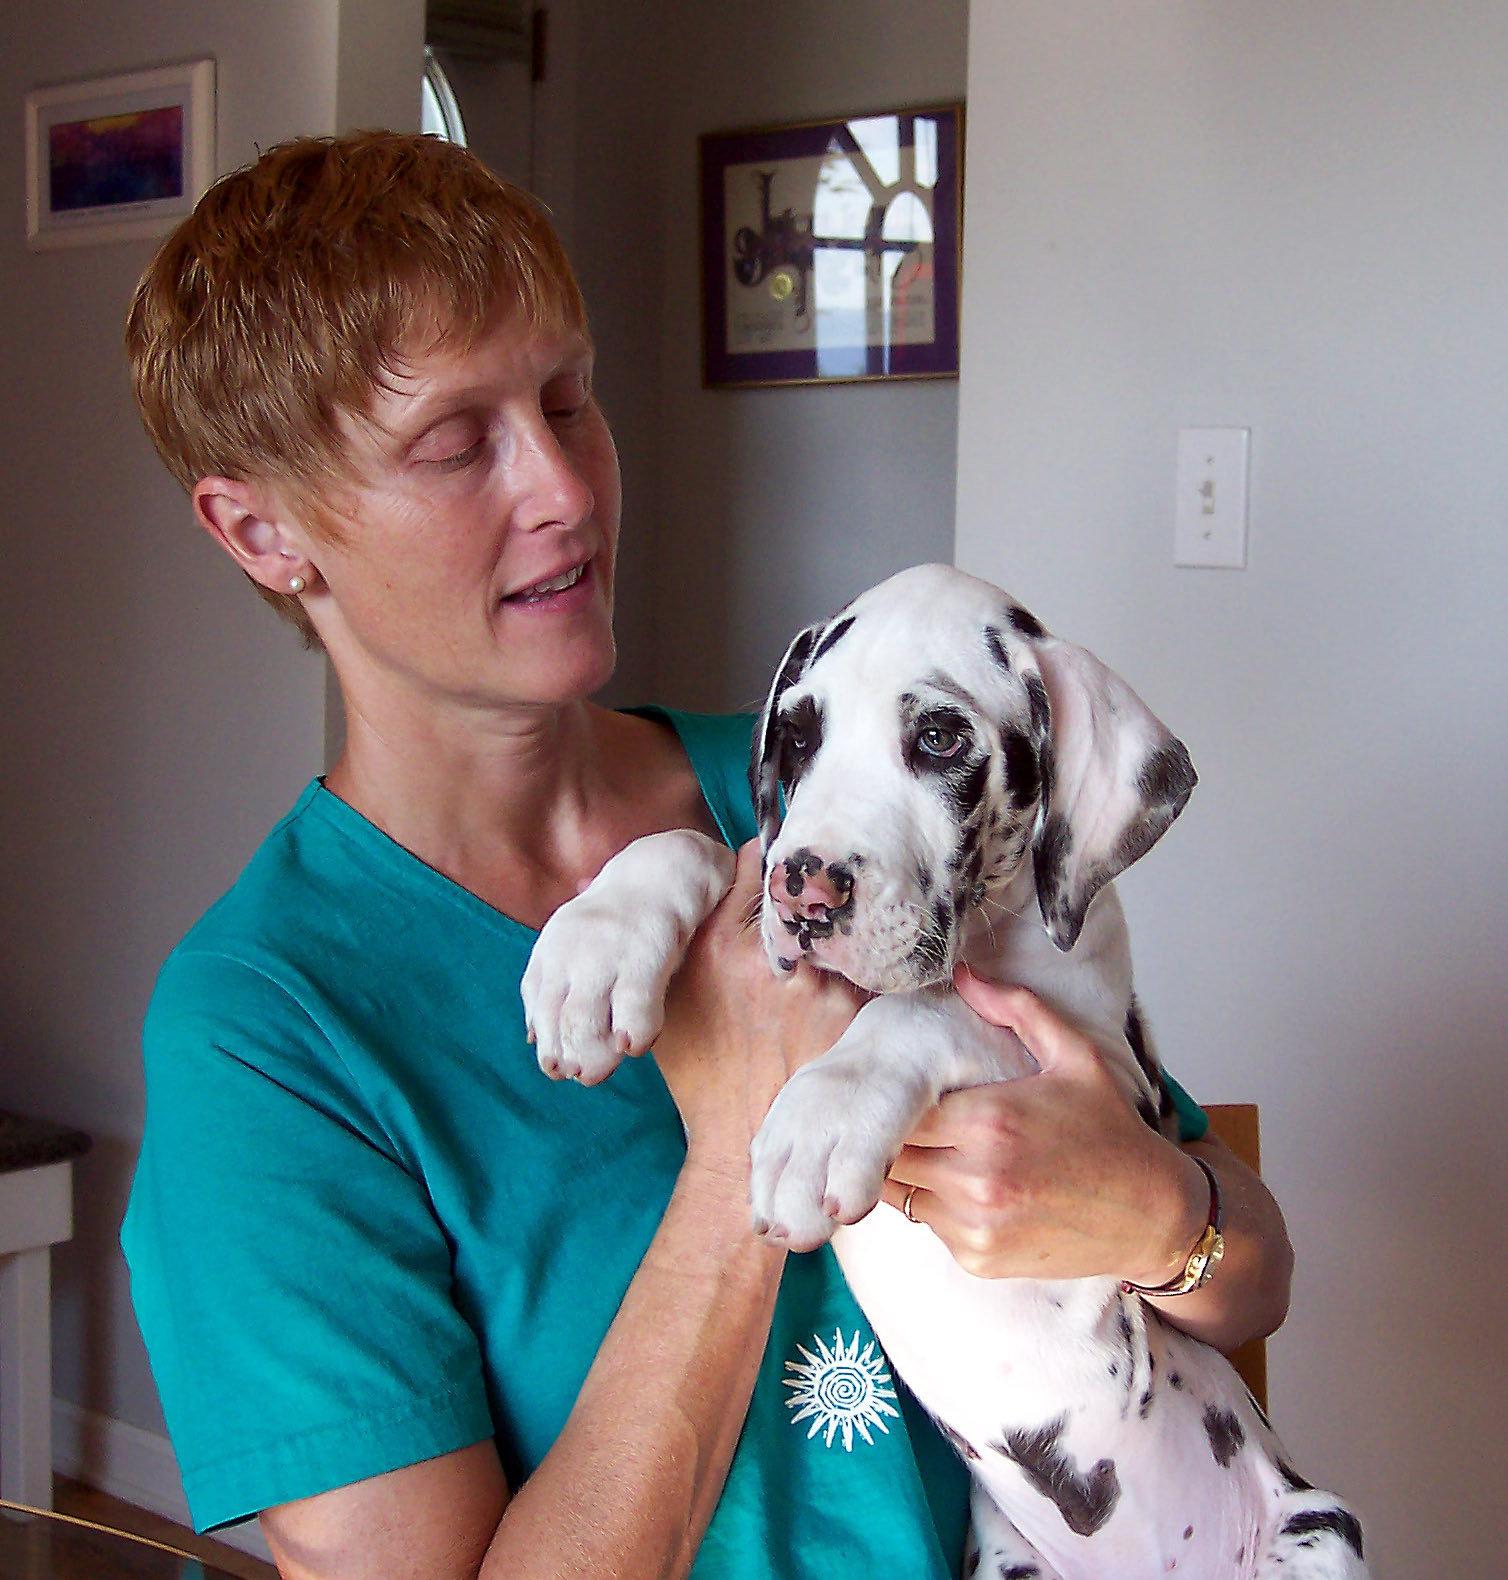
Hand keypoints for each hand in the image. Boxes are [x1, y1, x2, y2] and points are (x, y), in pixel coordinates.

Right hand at [652, 840, 864, 1189]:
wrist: (742, 1139)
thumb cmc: (703, 1067)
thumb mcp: (671, 998)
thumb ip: (680, 939)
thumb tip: (668, 889)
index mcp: (714, 943)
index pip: (753, 860)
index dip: (768, 855)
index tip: (777, 862)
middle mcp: (764, 955)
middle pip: (801, 884)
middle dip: (807, 884)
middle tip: (815, 886)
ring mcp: (812, 982)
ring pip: (836, 919)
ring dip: (838, 920)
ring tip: (839, 930)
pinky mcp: (850, 1010)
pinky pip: (865, 961)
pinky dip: (862, 960)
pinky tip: (858, 970)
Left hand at [878, 969, 1206, 1281]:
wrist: (1151, 1214)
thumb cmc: (1111, 1129)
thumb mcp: (1075, 1056)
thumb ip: (1017, 1010)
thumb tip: (964, 974)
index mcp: (989, 1120)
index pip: (898, 1107)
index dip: (895, 1096)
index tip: (902, 1085)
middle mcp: (975, 1177)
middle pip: (891, 1150)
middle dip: (897, 1131)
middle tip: (917, 1116)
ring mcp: (974, 1224)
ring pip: (901, 1190)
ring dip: (912, 1169)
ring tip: (944, 1149)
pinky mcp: (977, 1257)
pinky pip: (928, 1224)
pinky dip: (937, 1205)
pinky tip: (971, 1186)